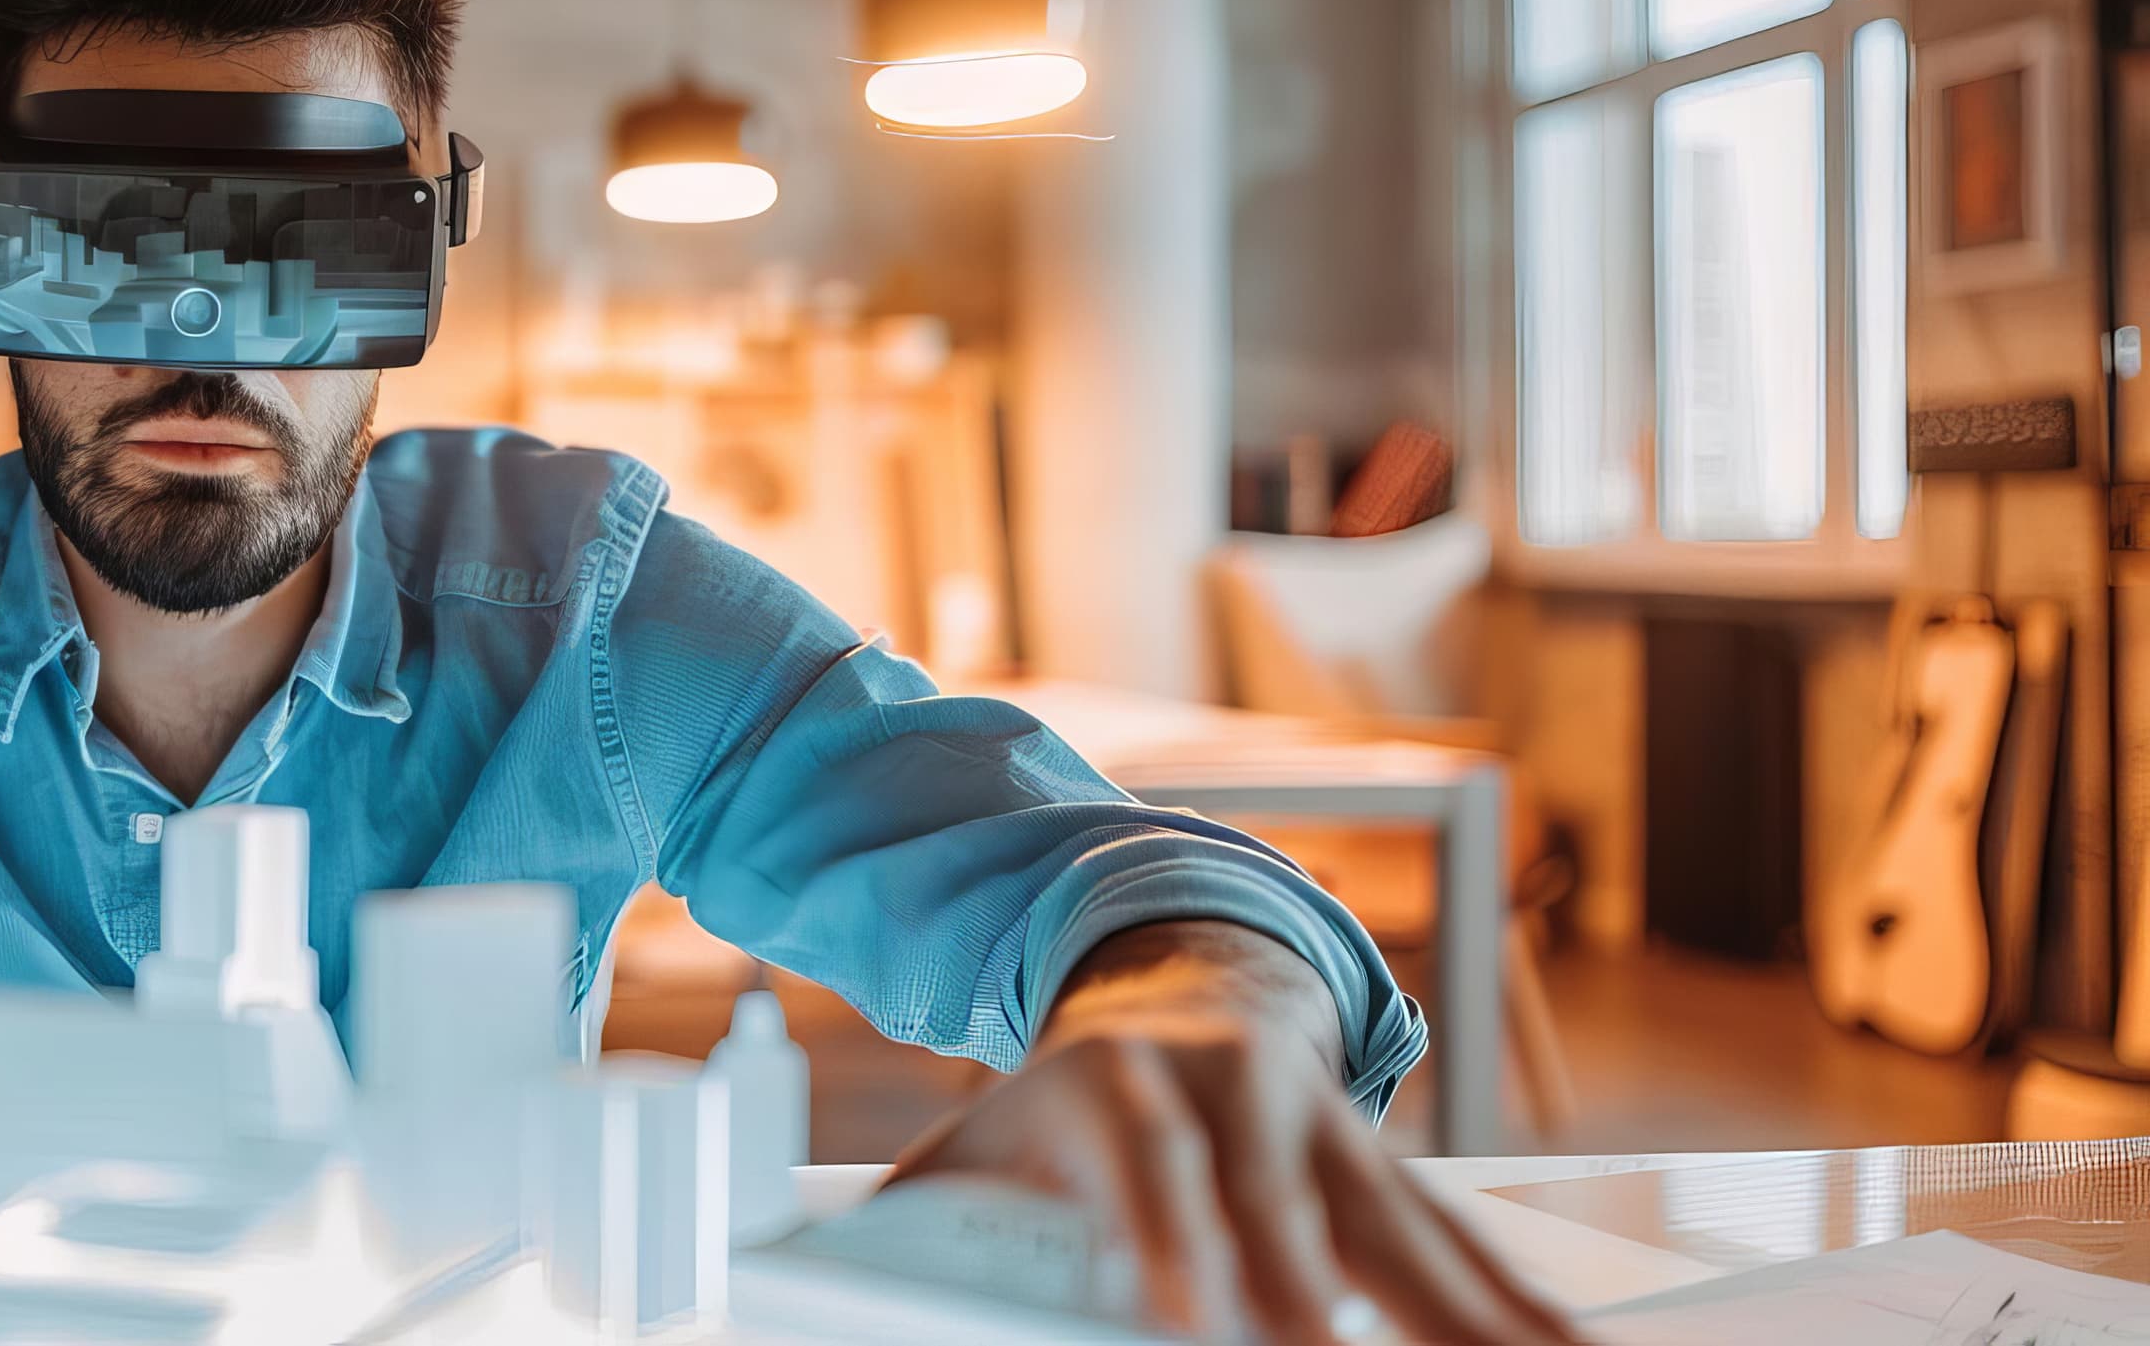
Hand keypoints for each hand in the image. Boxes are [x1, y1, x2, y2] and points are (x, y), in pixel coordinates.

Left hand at [890, 926, 1579, 1344]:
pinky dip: (1512, 1303)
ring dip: (1456, 1312)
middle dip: (1309, 1291)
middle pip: (1284, 1203)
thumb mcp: (981, 1137)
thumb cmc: (1062, 1102)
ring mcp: (1326, 1126)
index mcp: (1123, 1086)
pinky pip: (1457, 1242)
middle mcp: (1237, 1093)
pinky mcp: (1388, 1166)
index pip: (1151, 1164)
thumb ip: (913, 1208)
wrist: (1171, 995)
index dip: (1172, 1237)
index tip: (1186, 1317)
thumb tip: (796, 1269)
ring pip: (1396, 1224)